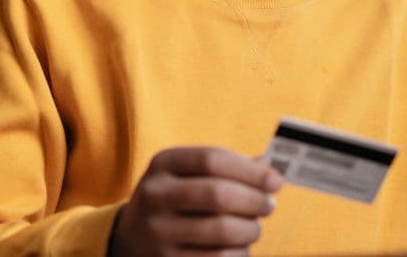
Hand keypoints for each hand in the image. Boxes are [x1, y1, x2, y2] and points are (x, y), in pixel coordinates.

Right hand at [109, 146, 283, 256]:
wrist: (131, 238)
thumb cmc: (177, 199)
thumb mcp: (189, 174)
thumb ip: (228, 168)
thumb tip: (271, 169)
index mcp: (164, 163)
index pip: (212, 159)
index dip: (250, 170)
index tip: (276, 181)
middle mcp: (154, 195)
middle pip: (218, 194)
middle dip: (254, 200)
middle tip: (270, 205)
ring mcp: (156, 231)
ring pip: (220, 230)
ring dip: (250, 229)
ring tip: (254, 228)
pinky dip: (238, 253)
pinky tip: (240, 247)